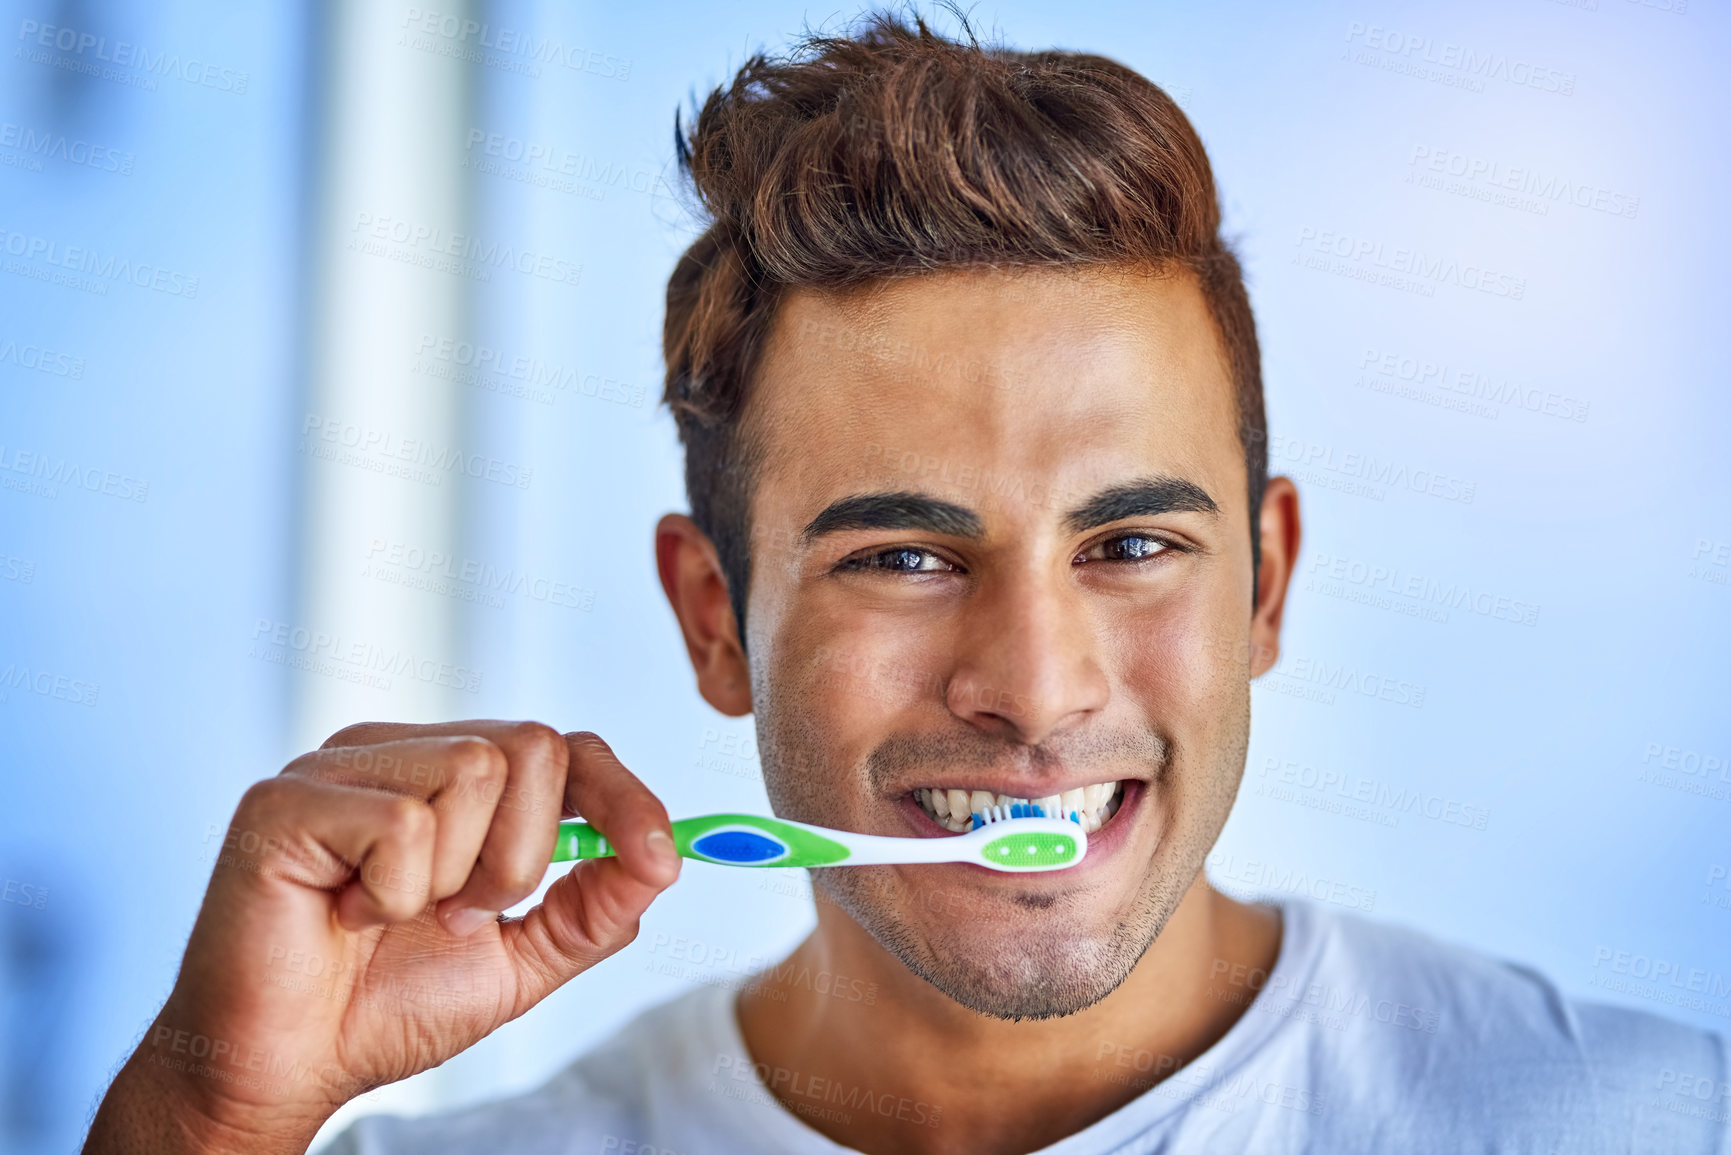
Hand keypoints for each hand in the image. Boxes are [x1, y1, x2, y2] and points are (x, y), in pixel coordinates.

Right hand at [84, 722, 679, 1153]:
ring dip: (458, 876)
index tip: (658, 858)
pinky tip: (346, 915)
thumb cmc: (384, 1005)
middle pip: (534, 745)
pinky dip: (393, 893)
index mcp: (448, 776)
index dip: (620, 796)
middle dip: (524, 856)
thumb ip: (594, 907)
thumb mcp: (522, 960)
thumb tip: (664, 857)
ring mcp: (338, 766)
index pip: (561, 745)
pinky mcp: (286, 799)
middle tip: (461, 915)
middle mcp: (396, 752)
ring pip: (476, 770)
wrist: (284, 1068)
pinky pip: (403, 822)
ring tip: (396, 915)